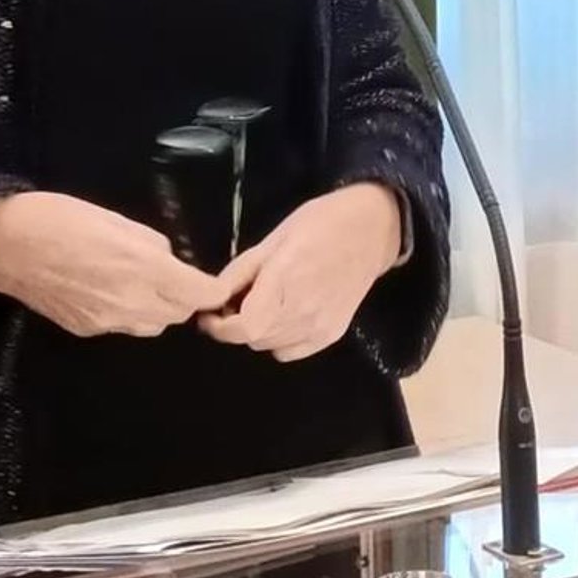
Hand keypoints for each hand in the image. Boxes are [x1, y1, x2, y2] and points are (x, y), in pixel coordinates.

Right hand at [0, 190, 231, 338]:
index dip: (214, 289)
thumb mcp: (111, 216)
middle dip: (186, 297)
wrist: (2, 247)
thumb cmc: (56, 218)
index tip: (215, 280)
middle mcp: (130, 301)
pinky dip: (128, 312)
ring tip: (142, 282)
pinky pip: (123, 326)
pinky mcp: (86, 330)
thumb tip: (168, 258)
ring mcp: (107, 321)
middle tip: (177, 275)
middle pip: (180, 314)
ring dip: (159, 307)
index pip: (200, 294)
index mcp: (142, 267)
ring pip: (153, 325)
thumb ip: (148, 242)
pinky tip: (108, 289)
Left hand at [197, 182, 402, 359]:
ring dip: (256, 331)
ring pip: (269, 346)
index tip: (208, 315)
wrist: (370, 232)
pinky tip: (283, 315)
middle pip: (252, 339)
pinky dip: (278, 340)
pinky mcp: (331, 335)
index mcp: (284, 281)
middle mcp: (303, 311)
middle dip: (233, 326)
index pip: (243, 328)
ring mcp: (320, 327)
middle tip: (233, 302)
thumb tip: (212, 297)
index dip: (218, 327)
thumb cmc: (318, 225)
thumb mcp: (271, 239)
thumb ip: (239, 272)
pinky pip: (290, 351)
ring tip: (260, 305)